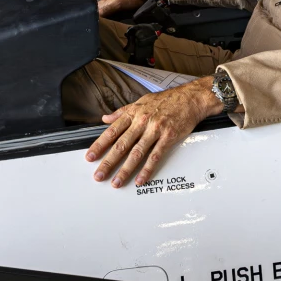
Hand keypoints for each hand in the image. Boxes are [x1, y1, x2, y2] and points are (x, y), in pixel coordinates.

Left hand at [86, 77, 222, 186]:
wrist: (190, 98)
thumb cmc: (167, 100)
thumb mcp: (140, 102)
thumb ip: (122, 112)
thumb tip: (105, 118)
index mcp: (133, 114)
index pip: (112, 131)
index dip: (100, 145)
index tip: (90, 157)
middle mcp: (142, 122)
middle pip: (122, 145)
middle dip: (108, 162)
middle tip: (99, 175)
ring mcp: (155, 130)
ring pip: (137, 153)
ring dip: (125, 169)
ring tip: (117, 181)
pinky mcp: (168, 137)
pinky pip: (155, 156)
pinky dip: (147, 169)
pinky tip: (140, 179)